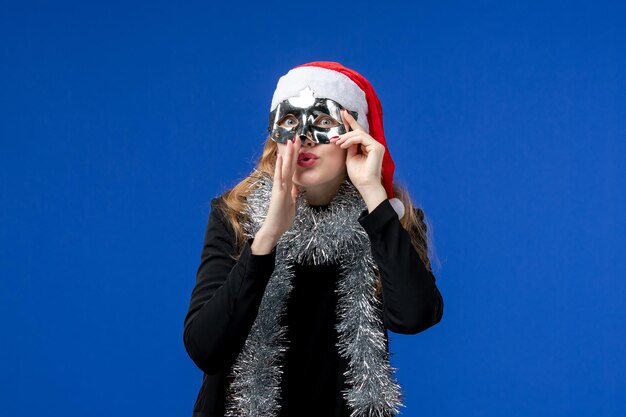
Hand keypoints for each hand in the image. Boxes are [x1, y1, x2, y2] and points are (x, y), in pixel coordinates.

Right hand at [251, 136, 300, 253]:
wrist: (274, 229)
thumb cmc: (281, 218)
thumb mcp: (290, 204)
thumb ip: (292, 194)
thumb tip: (295, 188)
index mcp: (286, 186)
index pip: (292, 168)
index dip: (295, 156)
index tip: (299, 145)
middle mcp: (282, 184)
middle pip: (289, 164)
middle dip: (293, 150)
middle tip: (297, 136)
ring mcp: (280, 188)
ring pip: (285, 168)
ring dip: (288, 154)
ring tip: (291, 141)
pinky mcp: (279, 193)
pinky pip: (280, 178)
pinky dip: (280, 167)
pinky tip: (281, 158)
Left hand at [330, 110, 386, 211]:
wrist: (365, 185)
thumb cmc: (358, 174)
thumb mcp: (350, 157)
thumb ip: (349, 146)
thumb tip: (344, 137)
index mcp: (368, 147)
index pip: (359, 131)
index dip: (351, 121)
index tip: (343, 113)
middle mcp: (374, 144)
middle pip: (358, 131)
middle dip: (345, 132)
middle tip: (335, 139)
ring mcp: (377, 145)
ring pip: (359, 133)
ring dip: (346, 137)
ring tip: (338, 143)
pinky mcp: (376, 147)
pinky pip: (361, 138)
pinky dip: (350, 140)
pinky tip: (343, 145)